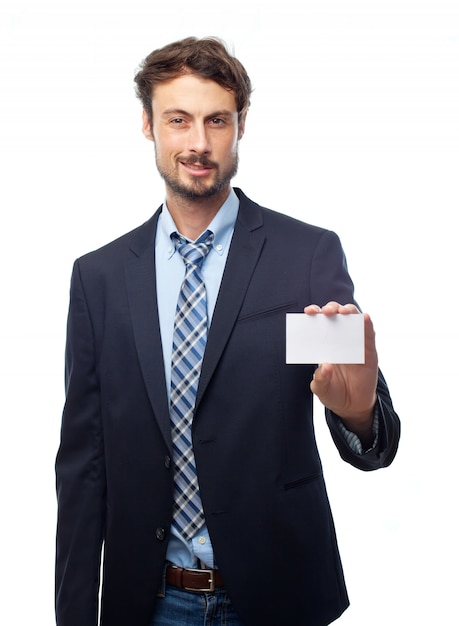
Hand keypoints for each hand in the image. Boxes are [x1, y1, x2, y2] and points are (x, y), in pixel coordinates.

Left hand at [304, 302, 377, 443]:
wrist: (353, 406)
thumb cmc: (334, 393)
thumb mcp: (322, 389)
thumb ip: (320, 379)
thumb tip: (325, 366)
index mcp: (324, 344)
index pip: (319, 323)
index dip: (315, 313)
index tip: (308, 312)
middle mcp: (339, 339)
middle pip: (336, 315)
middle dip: (331, 308)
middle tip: (327, 312)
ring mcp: (355, 343)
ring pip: (353, 319)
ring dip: (349, 311)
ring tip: (344, 312)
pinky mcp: (369, 350)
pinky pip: (369, 334)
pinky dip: (367, 324)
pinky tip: (365, 318)